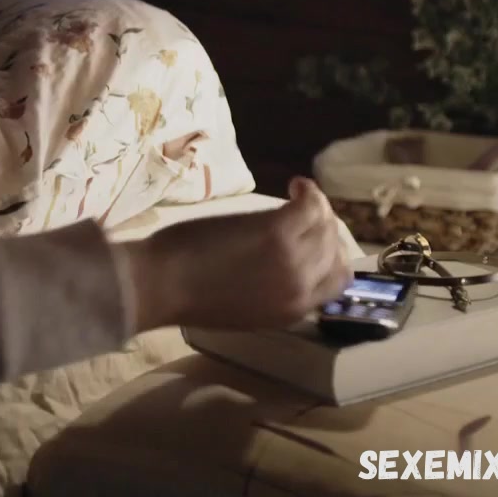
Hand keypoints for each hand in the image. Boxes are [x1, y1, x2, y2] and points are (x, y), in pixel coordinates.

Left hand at [124, 177, 350, 331]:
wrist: (160, 285)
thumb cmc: (188, 296)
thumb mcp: (244, 310)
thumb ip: (274, 295)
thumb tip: (288, 270)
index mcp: (293, 312)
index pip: (337, 281)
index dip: (332, 256)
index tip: (317, 240)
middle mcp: (301, 288)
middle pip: (335, 249)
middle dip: (326, 227)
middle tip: (306, 211)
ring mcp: (292, 259)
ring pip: (327, 225)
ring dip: (318, 206)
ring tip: (300, 195)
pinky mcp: (277, 232)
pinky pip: (312, 205)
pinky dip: (309, 191)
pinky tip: (296, 184)